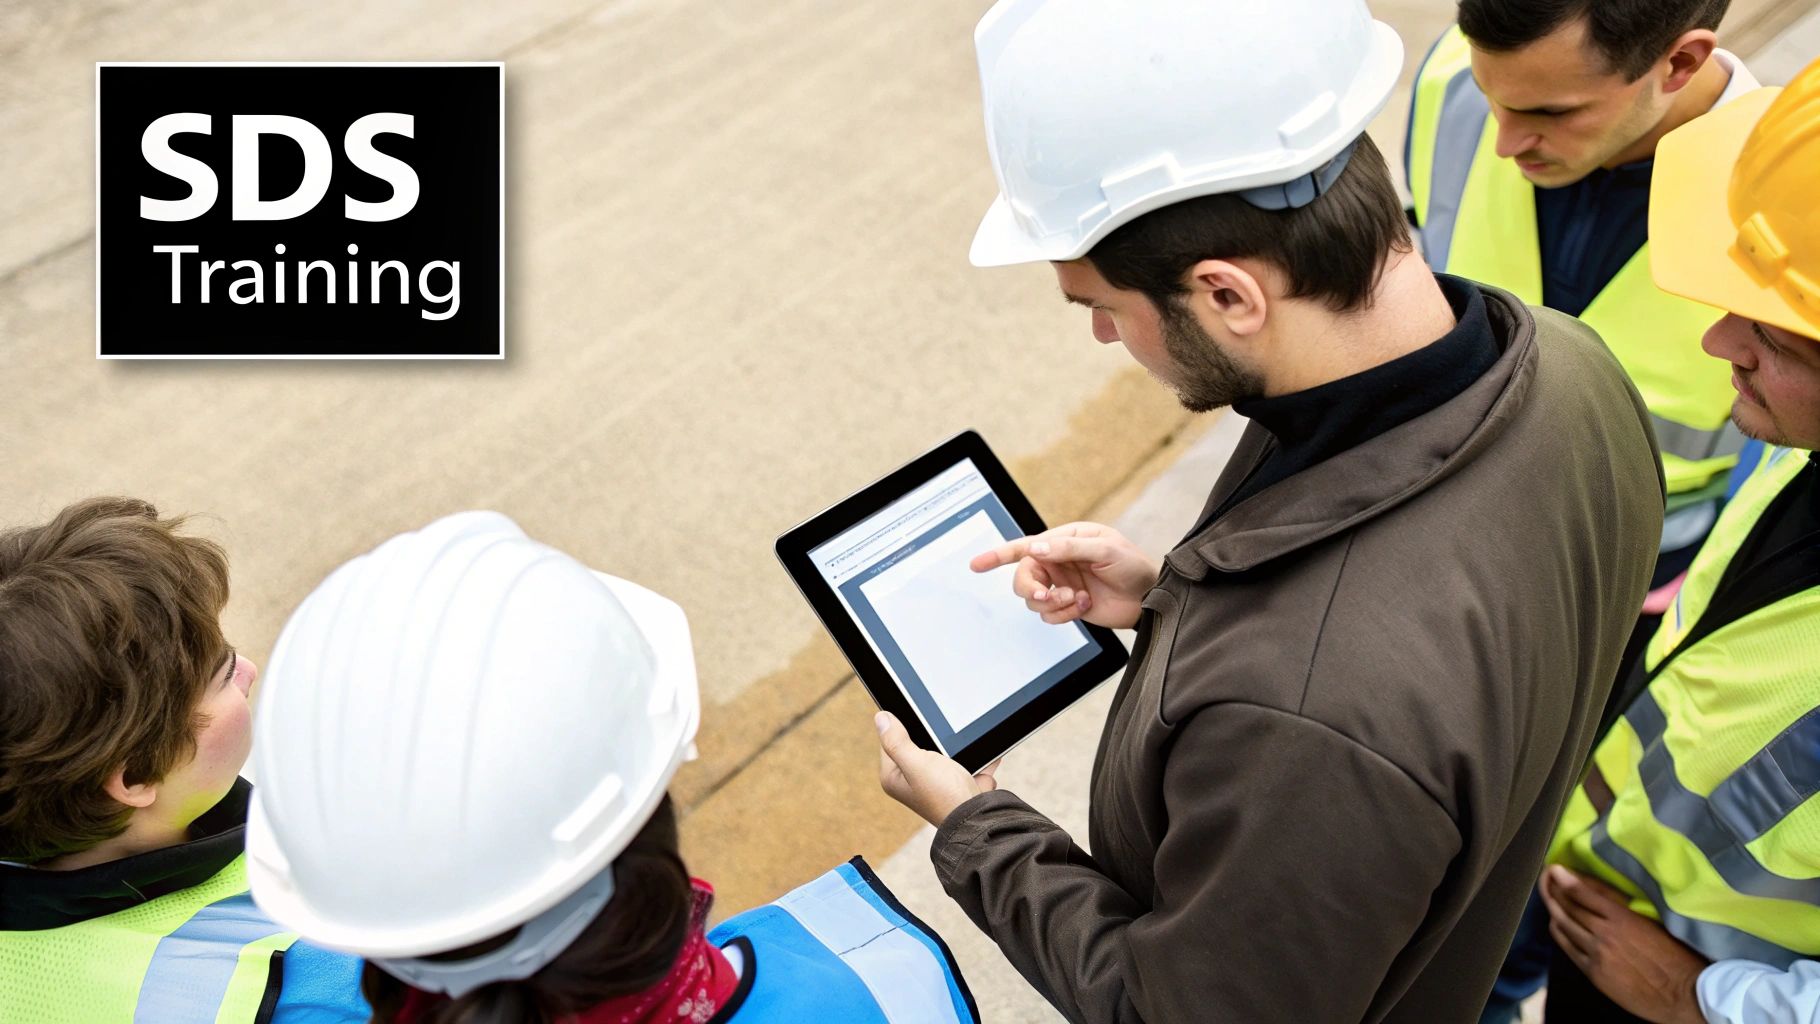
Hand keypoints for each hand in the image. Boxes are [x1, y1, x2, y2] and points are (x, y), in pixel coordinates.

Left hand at [875, 712, 1000, 826]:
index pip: (890, 741)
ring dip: (954, 747)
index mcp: (894, 778)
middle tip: (941, 738)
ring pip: (943, 750)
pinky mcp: (956, 783)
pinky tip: (976, 758)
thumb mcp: (916, 763)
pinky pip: (963, 760)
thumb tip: (880, 718)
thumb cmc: (945, 795)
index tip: (919, 721)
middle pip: (917, 743)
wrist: (979, 817)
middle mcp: (911, 781)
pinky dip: (972, 758)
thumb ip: (896, 741)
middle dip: (933, 737)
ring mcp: (935, 782)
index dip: (903, 727)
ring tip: (960, 749)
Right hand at [970, 521, 1158, 629]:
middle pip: (1024, 577)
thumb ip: (1069, 549)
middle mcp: (1058, 562)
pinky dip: (1063, 614)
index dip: (998, 554)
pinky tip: (1083, 605)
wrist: (1150, 597)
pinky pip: (1048, 615)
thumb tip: (1036, 550)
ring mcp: (1061, 584)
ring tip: (1077, 599)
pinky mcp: (1066, 605)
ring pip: (1033, 599)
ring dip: (1053, 603)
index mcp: (1064, 540)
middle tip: (1047, 596)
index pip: (1025, 546)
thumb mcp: (1105, 551)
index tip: (977, 564)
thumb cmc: (1133, 566)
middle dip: (1033, 589)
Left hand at [1539, 865, 1708, 1023]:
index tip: (1554, 869)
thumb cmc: (1677, 955)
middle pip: (1568, 906)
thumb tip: (1606, 894)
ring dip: (1553, 908)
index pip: (1583, 892)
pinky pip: (1567, 947)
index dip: (1565, 879)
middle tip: (1545, 879)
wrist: (1684, 993)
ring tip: (1547, 896)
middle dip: (1553, 889)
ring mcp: (1596, 953)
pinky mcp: (1593, 972)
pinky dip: (1559, 931)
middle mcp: (1604, 932)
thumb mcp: (1654, 922)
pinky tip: (1556, 923)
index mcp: (1623, 917)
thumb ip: (1627, 908)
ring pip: (1564, 924)